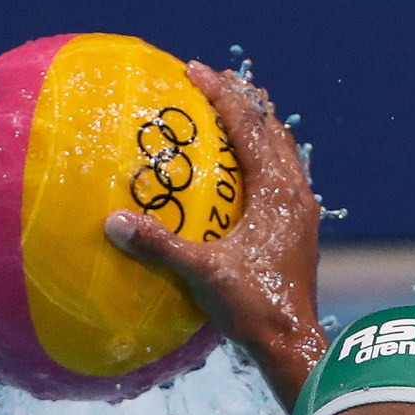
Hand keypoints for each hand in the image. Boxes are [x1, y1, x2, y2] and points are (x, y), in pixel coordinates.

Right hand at [104, 58, 328, 408]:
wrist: (293, 344)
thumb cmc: (254, 307)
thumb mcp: (202, 273)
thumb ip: (159, 245)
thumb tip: (113, 222)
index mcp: (276, 192)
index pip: (248, 126)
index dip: (221, 94)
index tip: (194, 70)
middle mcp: (295, 194)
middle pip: (272, 131)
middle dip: (244, 102)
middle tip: (214, 82)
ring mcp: (301, 213)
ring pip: (283, 154)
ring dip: (258, 130)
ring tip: (233, 116)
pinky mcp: (299, 232)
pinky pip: (281, 180)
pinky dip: (261, 162)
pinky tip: (242, 174)